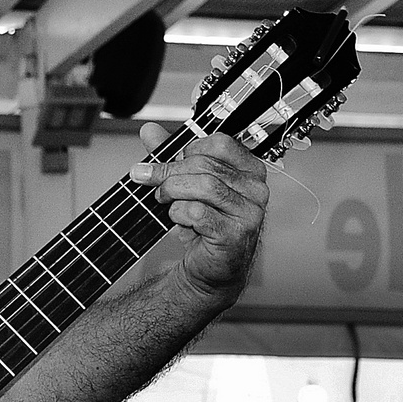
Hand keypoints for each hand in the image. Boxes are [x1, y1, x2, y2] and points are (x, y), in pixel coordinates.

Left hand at [132, 122, 267, 304]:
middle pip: (207, 165)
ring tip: (162, 201)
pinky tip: (178, 221)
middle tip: (147, 179)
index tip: (161, 162)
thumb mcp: (185, 186)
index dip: (185, 150)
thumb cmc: (202, 227)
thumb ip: (170, 157)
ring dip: (173, 192)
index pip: (219, 144)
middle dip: (169, 171)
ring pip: (204, 187)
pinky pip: (200, 214)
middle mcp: (255, 188)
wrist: (208, 270)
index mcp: (249, 169)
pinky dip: (180, 215)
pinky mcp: (236, 234)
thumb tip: (148, 131)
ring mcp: (249, 212)